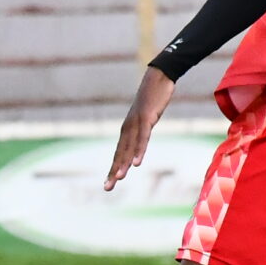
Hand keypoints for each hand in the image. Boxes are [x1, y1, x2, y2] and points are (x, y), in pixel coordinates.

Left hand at [105, 68, 177, 190]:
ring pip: (129, 147)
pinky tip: (137, 163)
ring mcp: (137, 123)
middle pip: (120, 153)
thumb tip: (141, 138)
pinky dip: (139, 150)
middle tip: (107, 188)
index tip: (108, 184)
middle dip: (114, 171)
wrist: (158, 76)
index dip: (113, 168)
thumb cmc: (153, 97)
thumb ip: (143, 128)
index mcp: (128, 129)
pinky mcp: (147, 118)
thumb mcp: (147, 116)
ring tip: (119, 179)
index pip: (119, 153)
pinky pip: (143, 138)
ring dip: (124, 163)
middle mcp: (129, 127)